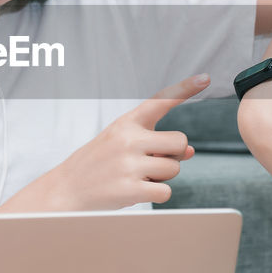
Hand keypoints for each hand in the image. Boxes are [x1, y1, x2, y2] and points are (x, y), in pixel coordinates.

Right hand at [46, 72, 210, 210]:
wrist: (65, 189)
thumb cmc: (98, 164)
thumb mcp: (121, 144)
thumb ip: (156, 143)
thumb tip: (192, 151)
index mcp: (126, 122)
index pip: (160, 100)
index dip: (185, 88)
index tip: (206, 78)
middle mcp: (128, 139)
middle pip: (180, 141)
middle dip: (174, 155)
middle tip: (152, 162)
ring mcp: (129, 164)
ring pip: (174, 168)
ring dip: (162, 177)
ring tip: (137, 177)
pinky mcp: (130, 189)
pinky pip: (166, 191)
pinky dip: (157, 194)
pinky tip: (137, 191)